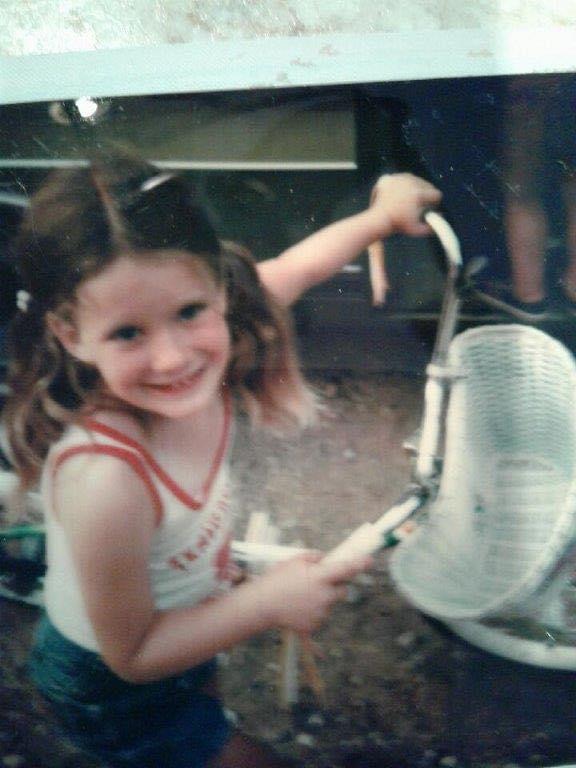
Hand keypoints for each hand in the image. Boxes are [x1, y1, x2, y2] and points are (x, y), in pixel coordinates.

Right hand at [257, 552, 371, 633]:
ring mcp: (319, 613)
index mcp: (321, 577)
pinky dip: (312, 613)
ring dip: (322, 600)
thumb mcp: (295, 560)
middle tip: (319, 584)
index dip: (360, 564)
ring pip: (329, 605)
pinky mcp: (312, 626)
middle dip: (335, 587)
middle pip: (342, 592)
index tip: (370, 560)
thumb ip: (314, 558)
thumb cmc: (277, 579)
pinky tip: (299, 609)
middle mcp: (324, 596)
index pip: (346, 569)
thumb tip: (325, 560)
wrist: (262, 604)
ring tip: (300, 597)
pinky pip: (319, 617)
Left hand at [369, 173, 441, 237]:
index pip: (436, 194)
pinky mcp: (389, 178)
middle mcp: (410, 182)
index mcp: (419, 193)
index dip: (434, 203)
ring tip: (409, 199)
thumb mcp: (417, 230)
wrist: (378, 220)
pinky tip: (399, 193)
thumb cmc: (398, 225)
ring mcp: (399, 178)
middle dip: (425, 194)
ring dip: (414, 188)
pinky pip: (400, 178)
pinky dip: (401, 185)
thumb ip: (432, 226)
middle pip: (426, 185)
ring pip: (414, 180)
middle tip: (419, 203)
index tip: (430, 207)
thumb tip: (441, 217)